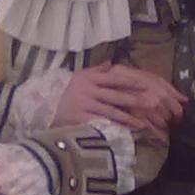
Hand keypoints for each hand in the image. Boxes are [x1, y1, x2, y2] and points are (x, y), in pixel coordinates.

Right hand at [55, 61, 185, 129]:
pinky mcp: (82, 118)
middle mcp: (90, 90)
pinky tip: (126, 131)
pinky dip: (114, 127)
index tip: (146, 84)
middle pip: (117, 95)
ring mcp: (86, 105)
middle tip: (152, 104)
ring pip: (112, 111)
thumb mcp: (78, 76)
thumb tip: (111, 63)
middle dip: (136, 100)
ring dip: (129, 117)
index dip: (131, 82)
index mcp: (90, 79)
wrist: (42, 104)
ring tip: (143, 123)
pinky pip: (101, 123)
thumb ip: (96, 71)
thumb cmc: (63, 90)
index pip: (115, 79)